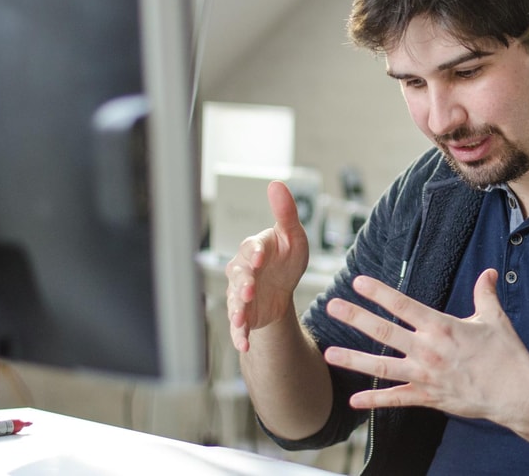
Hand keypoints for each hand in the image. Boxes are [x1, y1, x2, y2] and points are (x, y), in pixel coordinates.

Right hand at [225, 180, 310, 352]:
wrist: (282, 287)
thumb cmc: (287, 256)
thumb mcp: (293, 236)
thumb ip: (286, 213)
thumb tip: (276, 183)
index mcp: (255, 248)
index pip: (251, 248)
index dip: (255, 252)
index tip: (260, 255)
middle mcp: (242, 270)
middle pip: (239, 276)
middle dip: (242, 284)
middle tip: (248, 291)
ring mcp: (239, 293)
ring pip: (234, 301)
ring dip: (236, 311)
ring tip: (241, 320)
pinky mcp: (243, 314)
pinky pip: (239, 325)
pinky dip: (239, 335)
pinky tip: (243, 344)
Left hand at [323, 270, 528, 425]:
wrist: (516, 392)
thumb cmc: (507, 354)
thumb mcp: (495, 318)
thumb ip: (485, 293)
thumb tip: (488, 273)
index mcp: (442, 327)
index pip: (403, 305)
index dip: (379, 293)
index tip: (358, 282)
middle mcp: (428, 350)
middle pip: (384, 332)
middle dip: (355, 318)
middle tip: (332, 307)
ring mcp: (425, 376)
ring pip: (381, 367)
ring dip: (353, 360)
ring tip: (328, 354)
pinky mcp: (428, 397)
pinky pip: (396, 399)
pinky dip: (374, 401)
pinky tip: (353, 401)